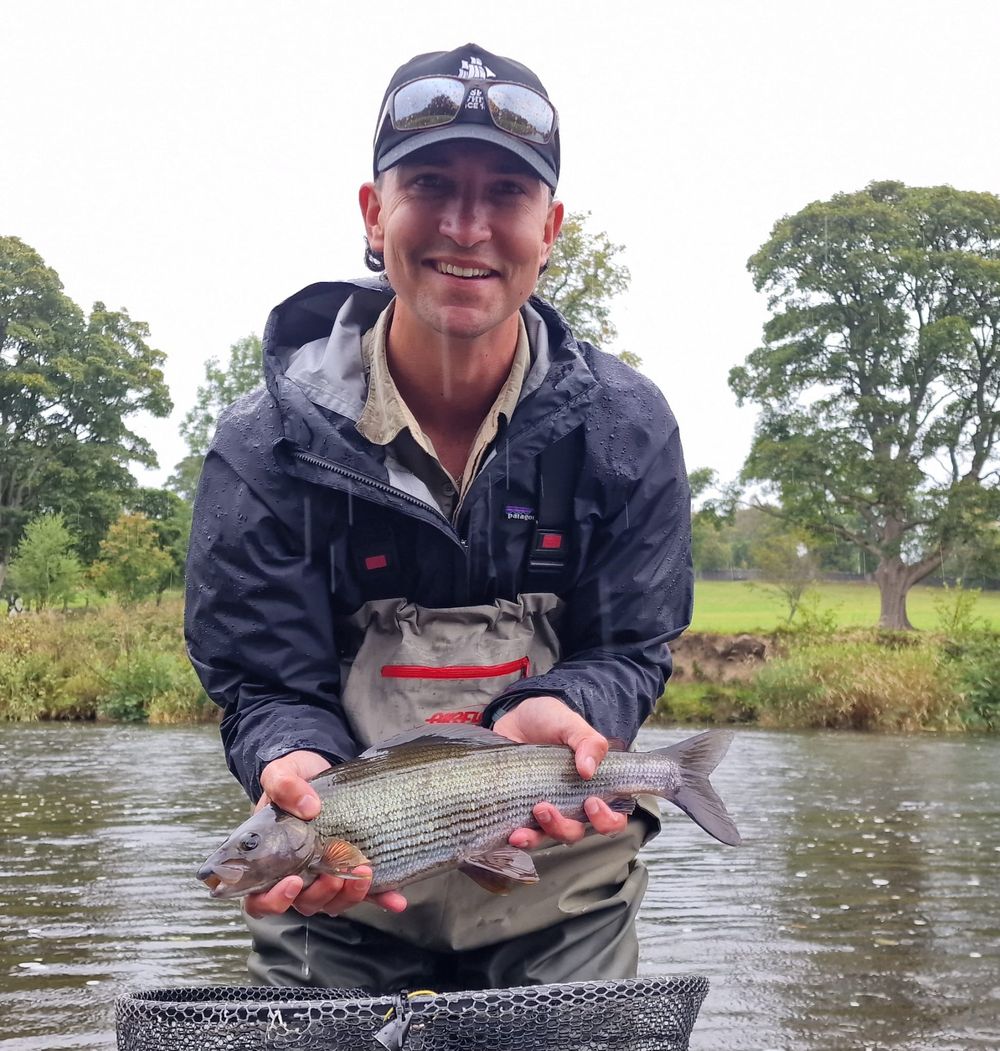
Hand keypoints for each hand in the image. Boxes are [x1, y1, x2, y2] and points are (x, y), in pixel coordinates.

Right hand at [244, 750, 407, 918]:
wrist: (317, 769)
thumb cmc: (292, 777)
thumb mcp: (281, 773)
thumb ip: (284, 786)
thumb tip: (310, 808)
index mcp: (269, 860)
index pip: (260, 898)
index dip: (274, 901)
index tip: (293, 882)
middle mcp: (296, 874)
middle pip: (304, 903)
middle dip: (322, 894)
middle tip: (335, 875)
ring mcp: (325, 874)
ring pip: (334, 902)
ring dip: (350, 895)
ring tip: (364, 872)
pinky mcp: (350, 868)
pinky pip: (366, 892)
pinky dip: (381, 898)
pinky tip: (396, 900)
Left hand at [493, 696, 628, 848]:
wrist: (515, 717)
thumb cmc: (549, 720)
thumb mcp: (570, 723)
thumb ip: (587, 741)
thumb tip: (589, 770)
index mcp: (592, 786)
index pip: (613, 817)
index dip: (607, 819)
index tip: (592, 803)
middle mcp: (572, 803)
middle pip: (578, 832)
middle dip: (566, 827)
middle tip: (549, 806)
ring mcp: (547, 809)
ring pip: (552, 836)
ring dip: (543, 832)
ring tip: (534, 810)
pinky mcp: (522, 811)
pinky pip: (526, 835)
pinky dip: (523, 839)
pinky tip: (514, 834)